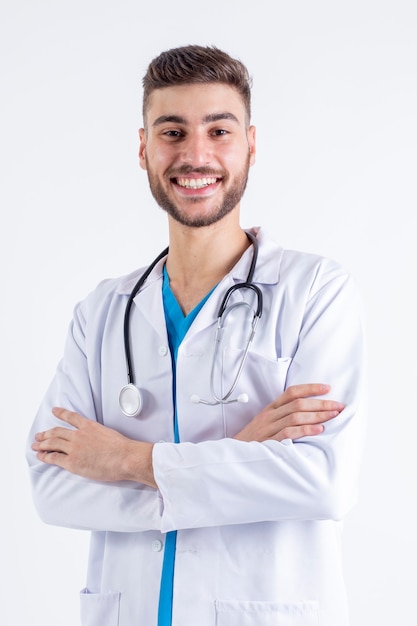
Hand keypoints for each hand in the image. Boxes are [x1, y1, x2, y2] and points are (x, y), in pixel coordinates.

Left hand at [32, 408, 155, 486]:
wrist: (125, 457)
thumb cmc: (122, 448)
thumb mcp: (109, 433)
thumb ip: (99, 434)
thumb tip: (96, 440)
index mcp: (89, 426)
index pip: (71, 417)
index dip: (61, 413)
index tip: (54, 410)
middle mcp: (79, 435)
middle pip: (57, 432)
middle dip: (46, 434)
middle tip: (39, 436)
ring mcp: (75, 449)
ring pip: (53, 443)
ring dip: (42, 444)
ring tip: (36, 446)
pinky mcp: (73, 462)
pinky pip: (54, 458)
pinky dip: (45, 456)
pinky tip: (41, 456)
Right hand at [234, 384, 343, 442]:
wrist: (233, 454)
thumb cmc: (253, 441)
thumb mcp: (266, 423)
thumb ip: (282, 416)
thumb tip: (308, 412)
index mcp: (270, 408)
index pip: (291, 392)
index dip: (310, 388)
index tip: (327, 388)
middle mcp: (270, 415)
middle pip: (298, 403)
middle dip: (321, 403)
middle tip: (338, 406)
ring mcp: (269, 428)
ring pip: (296, 416)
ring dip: (318, 415)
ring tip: (333, 416)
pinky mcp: (269, 441)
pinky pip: (290, 432)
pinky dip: (306, 429)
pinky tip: (319, 429)